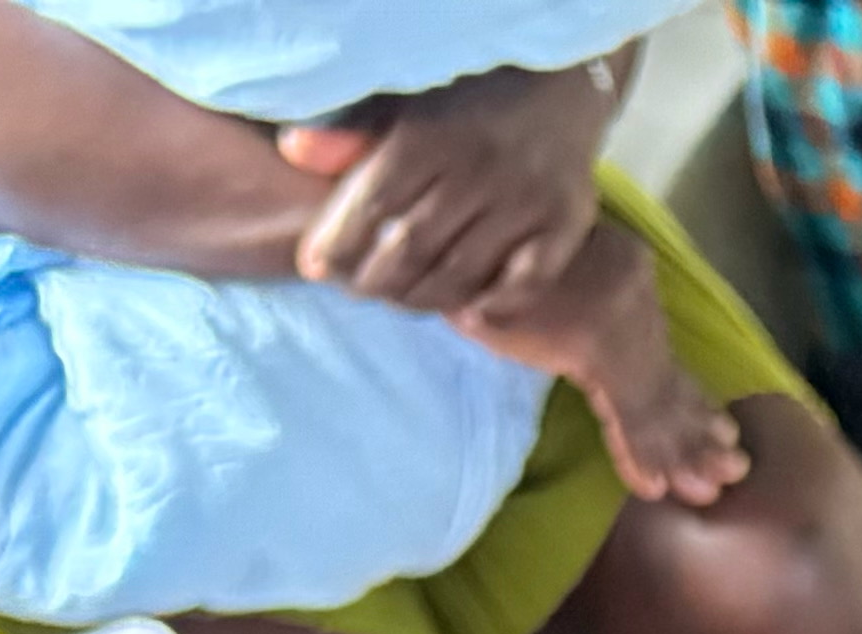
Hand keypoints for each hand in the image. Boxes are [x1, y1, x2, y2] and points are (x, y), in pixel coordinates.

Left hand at [278, 62, 614, 315]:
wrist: (558, 93)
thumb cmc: (464, 105)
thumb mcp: (403, 105)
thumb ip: (351, 134)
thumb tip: (296, 152)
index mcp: (430, 134)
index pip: (371, 206)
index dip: (337, 244)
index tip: (317, 266)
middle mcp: (479, 168)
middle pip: (411, 248)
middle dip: (374, 279)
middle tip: (357, 289)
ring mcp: (527, 200)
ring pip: (461, 274)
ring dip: (421, 299)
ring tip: (399, 299)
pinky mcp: (565, 224)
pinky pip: (523, 285)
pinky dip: (491, 306)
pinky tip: (466, 311)